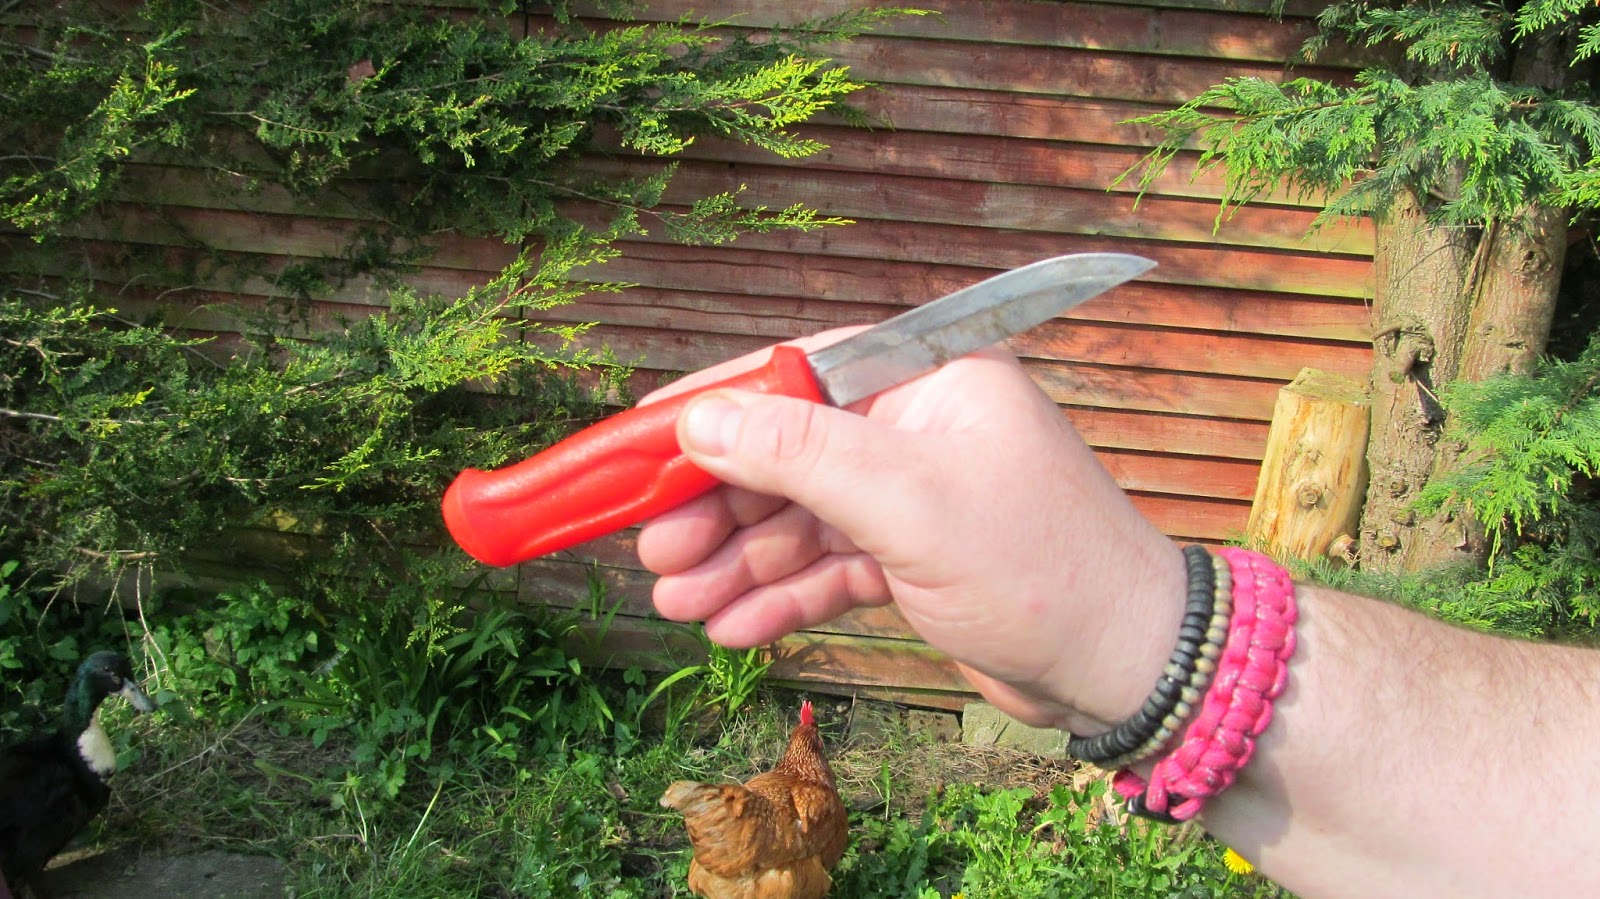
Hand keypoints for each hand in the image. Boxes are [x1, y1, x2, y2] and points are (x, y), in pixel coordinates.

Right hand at [636, 331, 1186, 730]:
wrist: (1128, 666)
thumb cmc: (1041, 567)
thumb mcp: (910, 502)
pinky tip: (732, 628)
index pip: (793, 376)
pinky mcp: (915, 559)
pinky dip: (783, 597)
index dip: (710, 409)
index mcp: (927, 378)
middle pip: (786, 455)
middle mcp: (917, 428)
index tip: (635, 442)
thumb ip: (800, 455)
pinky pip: (830, 566)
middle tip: (652, 552)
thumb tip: (699, 419)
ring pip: (800, 519)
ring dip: (738, 561)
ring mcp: (915, 496)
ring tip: (676, 601)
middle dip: (716, 507)